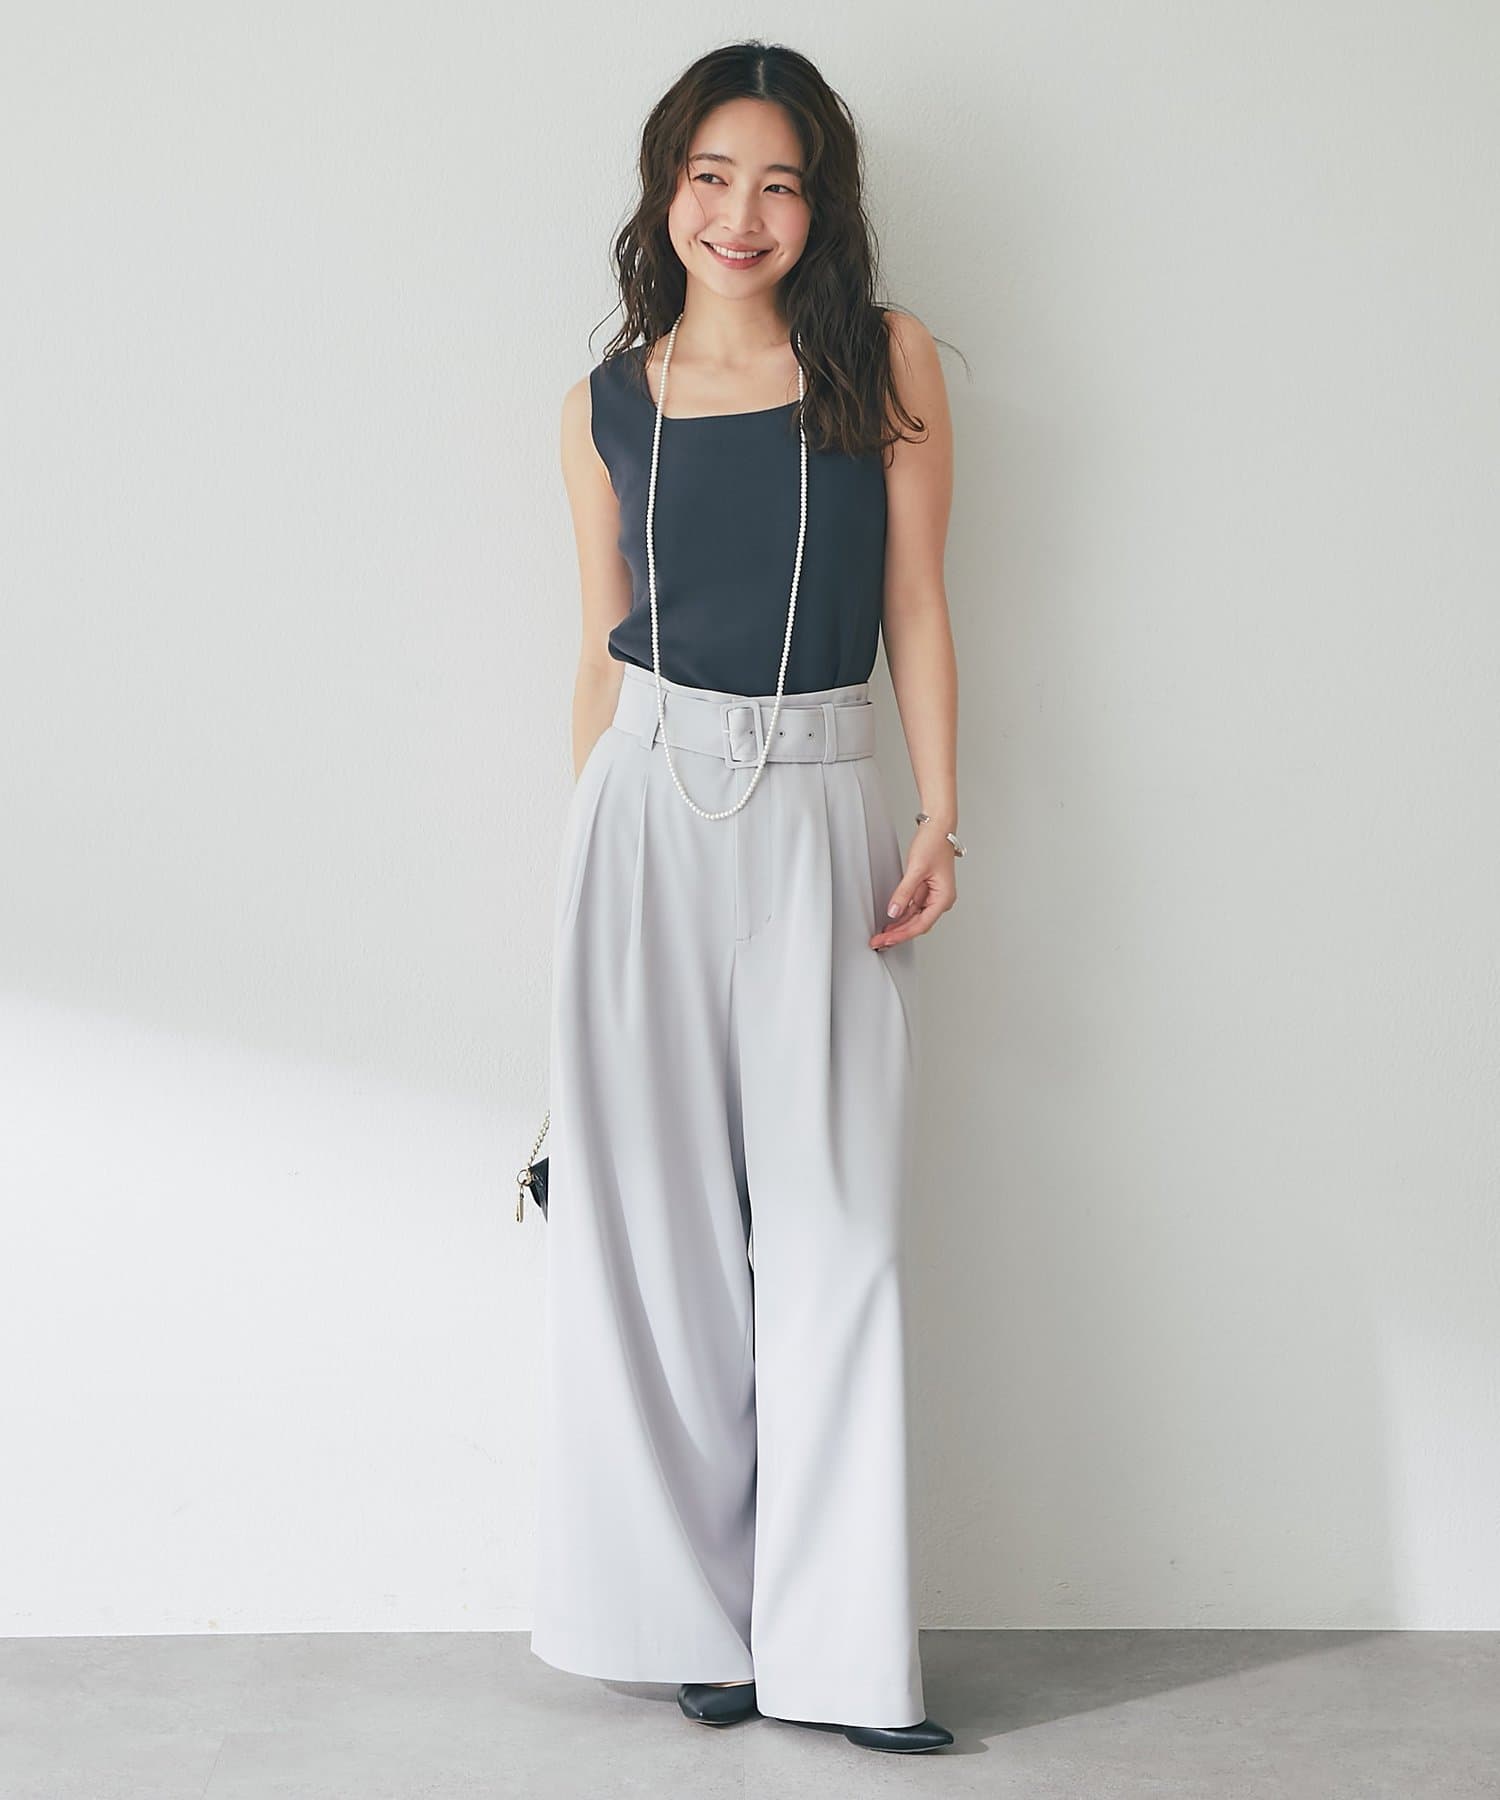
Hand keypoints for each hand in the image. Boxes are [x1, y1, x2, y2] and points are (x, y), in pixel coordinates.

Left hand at [869, 824, 957, 948]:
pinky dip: (900, 915)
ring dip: (898, 927)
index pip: (921, 924)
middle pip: (917, 925)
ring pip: (914, 918)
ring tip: (881, 935)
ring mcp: (933, 896)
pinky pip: (912, 908)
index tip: (886, 940)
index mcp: (943, 898)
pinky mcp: (926, 890)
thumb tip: (894, 911)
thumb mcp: (916, 869)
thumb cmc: (934, 844)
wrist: (938, 828)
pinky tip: (889, 921)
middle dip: (898, 934)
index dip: (902, 934)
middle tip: (878, 942)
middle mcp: (940, 900)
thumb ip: (904, 892)